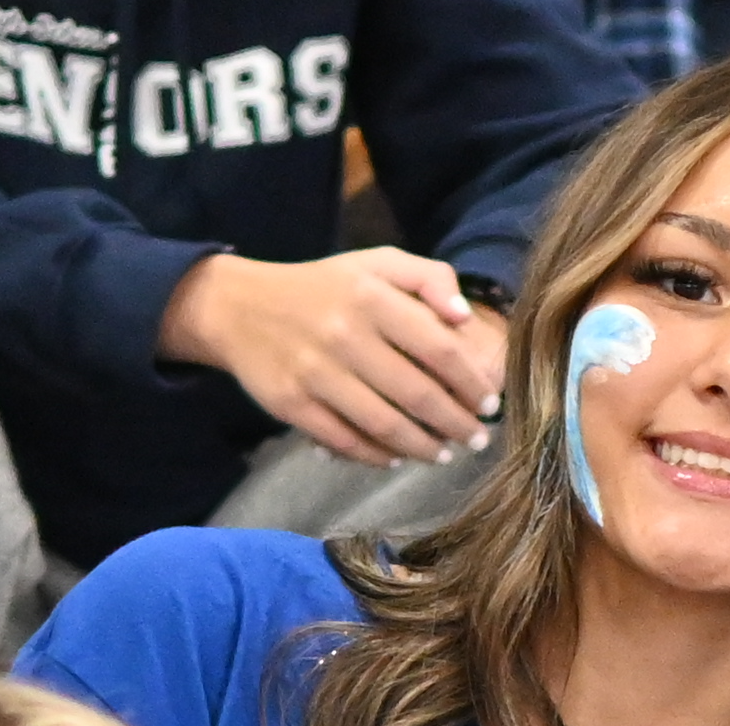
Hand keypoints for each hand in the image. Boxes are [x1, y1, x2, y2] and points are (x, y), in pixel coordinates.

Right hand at [155, 248, 506, 466]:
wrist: (239, 307)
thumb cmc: (325, 287)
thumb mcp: (376, 263)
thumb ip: (429, 277)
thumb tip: (464, 318)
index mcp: (372, 296)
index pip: (441, 349)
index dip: (472, 383)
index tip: (490, 404)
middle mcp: (345, 334)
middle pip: (418, 394)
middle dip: (457, 424)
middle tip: (476, 439)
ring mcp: (315, 373)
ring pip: (384, 424)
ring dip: (423, 447)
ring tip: (444, 453)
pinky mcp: (291, 404)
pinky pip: (345, 441)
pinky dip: (377, 456)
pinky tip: (398, 457)